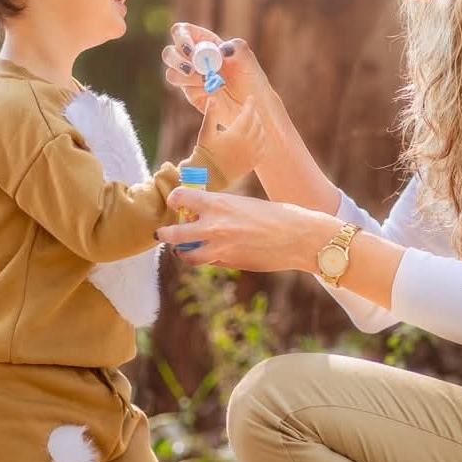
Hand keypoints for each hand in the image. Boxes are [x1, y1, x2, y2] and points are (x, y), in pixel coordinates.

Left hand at [156, 189, 333, 272]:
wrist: (298, 237)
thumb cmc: (275, 215)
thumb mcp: (244, 203)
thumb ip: (220, 209)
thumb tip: (202, 214)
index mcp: (218, 203)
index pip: (180, 197)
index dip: (174, 199)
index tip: (175, 202)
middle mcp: (214, 226)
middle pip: (174, 234)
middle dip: (165, 234)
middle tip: (163, 233)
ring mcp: (220, 248)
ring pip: (187, 256)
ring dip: (183, 252)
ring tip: (184, 249)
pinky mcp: (230, 264)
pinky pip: (209, 262)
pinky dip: (207, 258)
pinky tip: (214, 253)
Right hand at [162, 22, 273, 125]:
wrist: (253, 104)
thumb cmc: (250, 78)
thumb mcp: (248, 59)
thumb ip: (237, 48)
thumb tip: (221, 50)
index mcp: (204, 42)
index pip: (181, 31)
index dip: (180, 37)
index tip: (191, 50)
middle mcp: (193, 58)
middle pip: (168, 53)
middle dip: (176, 60)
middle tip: (192, 69)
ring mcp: (189, 77)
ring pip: (171, 73)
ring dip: (185, 77)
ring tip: (206, 80)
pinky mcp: (191, 93)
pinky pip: (185, 90)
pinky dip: (197, 89)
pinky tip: (214, 91)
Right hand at [196, 96, 264, 183]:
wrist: (208, 175)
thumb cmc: (205, 152)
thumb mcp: (206, 132)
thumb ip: (211, 114)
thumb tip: (213, 98)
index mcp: (237, 133)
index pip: (248, 114)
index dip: (250, 105)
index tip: (250, 98)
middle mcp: (247, 143)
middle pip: (257, 123)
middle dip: (254, 114)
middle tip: (250, 109)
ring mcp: (251, 154)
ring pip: (261, 135)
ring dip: (259, 126)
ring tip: (254, 121)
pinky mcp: (252, 163)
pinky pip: (262, 149)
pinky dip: (262, 140)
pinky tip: (257, 137)